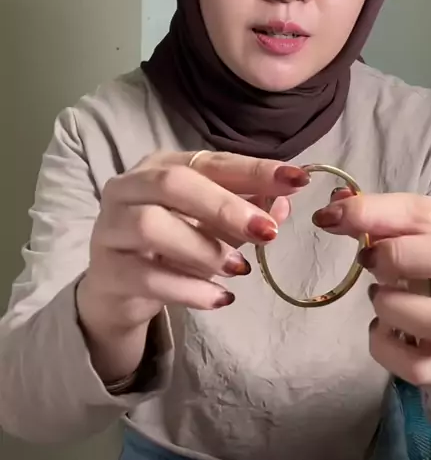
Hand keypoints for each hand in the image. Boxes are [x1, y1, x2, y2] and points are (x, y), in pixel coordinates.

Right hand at [77, 150, 308, 381]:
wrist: (119, 291)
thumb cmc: (171, 247)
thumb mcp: (213, 227)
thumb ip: (245, 213)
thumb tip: (283, 205)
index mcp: (159, 166)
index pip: (210, 161)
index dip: (254, 170)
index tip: (297, 180)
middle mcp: (128, 188)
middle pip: (172, 184)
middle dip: (225, 207)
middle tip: (268, 232)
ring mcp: (110, 228)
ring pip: (151, 226)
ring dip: (204, 248)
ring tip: (239, 269)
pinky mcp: (106, 271)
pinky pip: (146, 276)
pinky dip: (189, 289)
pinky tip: (220, 298)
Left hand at [313, 192, 430, 386]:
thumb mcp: (426, 231)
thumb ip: (383, 218)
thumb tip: (332, 211)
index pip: (428, 214)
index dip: (372, 213)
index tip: (332, 218)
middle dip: (398, 258)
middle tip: (369, 260)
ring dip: (394, 309)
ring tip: (380, 299)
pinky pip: (424, 369)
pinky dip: (389, 351)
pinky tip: (382, 331)